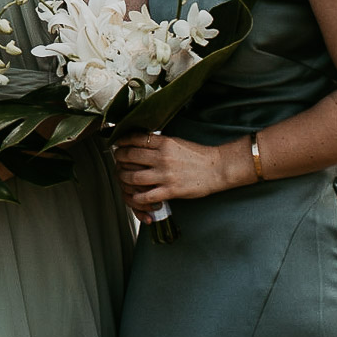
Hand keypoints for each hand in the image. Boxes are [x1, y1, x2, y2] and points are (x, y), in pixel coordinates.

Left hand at [113, 131, 248, 211]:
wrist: (218, 169)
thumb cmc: (198, 155)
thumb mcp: (177, 142)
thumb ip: (159, 142)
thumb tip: (141, 140)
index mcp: (164, 143)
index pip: (134, 139)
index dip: (122, 141)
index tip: (118, 144)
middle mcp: (162, 157)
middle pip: (129, 156)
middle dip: (119, 158)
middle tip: (118, 160)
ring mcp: (165, 175)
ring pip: (132, 176)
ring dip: (123, 178)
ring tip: (123, 177)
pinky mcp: (170, 190)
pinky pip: (145, 196)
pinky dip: (136, 197)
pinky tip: (136, 195)